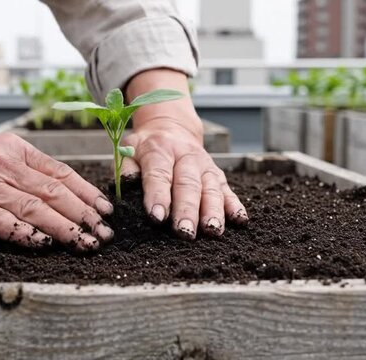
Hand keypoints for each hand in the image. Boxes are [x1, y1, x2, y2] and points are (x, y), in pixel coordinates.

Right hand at [0, 134, 114, 250]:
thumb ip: (29, 171)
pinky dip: (25, 233)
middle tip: (104, 233)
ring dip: (64, 228)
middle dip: (84, 214)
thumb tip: (68, 195)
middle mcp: (5, 165)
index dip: (87, 193)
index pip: (61, 172)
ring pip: (34, 207)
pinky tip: (44, 244)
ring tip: (85, 242)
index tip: (106, 210)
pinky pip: (2, 222)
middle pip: (54, 191)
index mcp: (17, 150)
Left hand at [122, 69, 247, 239]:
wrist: (170, 127)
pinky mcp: (218, 175)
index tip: (157, 217)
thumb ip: (126, 168)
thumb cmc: (146, 147)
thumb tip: (128, 183)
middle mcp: (185, 157)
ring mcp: (204, 166)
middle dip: (187, 210)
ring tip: (212, 230)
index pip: (159, 174)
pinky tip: (240, 220)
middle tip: (185, 232)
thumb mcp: (128, 149)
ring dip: (213, 211)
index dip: (158, 196)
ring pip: (211, 189)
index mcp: (159, 150)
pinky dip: (235, 205)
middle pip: (188, 185)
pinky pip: (228, 190)